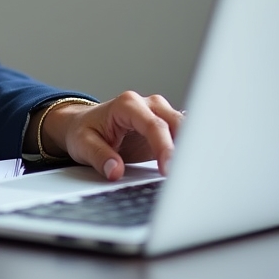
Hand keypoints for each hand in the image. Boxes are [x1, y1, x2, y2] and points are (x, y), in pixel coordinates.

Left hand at [37, 92, 182, 179]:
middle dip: (186, 147)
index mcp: (127, 104)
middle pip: (177, 123)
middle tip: (190, 174)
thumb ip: (99, 156)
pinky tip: (195, 168)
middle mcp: (147, 105)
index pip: (154, 125)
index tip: (168, 170)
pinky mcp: (167, 128)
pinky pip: (185, 136)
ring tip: (196, 173)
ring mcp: (160, 115)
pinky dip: (191, 150)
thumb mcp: (83, 144)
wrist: (83, 125)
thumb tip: (115, 171)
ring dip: (193, 149)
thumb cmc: (84, 131)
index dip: (164, 147)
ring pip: (186, 128)